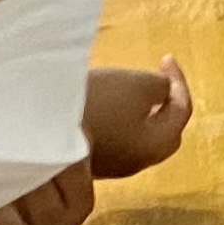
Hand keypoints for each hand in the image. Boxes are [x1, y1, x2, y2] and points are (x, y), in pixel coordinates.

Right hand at [84, 55, 193, 176]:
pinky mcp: (90, 163)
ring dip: (141, 113)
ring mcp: (112, 165)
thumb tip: (162, 90)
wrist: (41, 128)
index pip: (182, 111)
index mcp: (157, 144)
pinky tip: (105, 104)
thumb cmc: (98, 103)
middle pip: (164, 132)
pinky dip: (119, 121)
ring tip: (130, 88)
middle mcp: (138, 161)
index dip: (178, 82)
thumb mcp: (137, 84)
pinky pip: (115, 140)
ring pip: (138, 137)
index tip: (165, 59)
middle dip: (165, 103)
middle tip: (158, 79)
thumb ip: (160, 86)